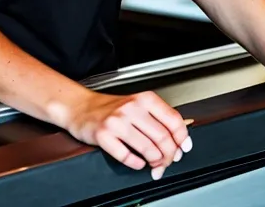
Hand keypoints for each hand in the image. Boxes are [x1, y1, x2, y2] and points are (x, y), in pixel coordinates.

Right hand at [67, 89, 192, 179]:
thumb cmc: (111, 108)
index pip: (173, 120)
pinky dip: (137, 164)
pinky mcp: (104, 136)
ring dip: (155, 162)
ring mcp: (117, 122)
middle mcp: (131, 108)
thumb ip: (158, 117)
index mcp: (144, 99)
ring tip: (154, 164)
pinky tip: (137, 162)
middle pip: (163, 138)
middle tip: (167, 161)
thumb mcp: (137, 104)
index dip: (182, 138)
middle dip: (169, 156)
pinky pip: (128, 157)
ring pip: (148, 149)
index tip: (184, 148)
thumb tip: (180, 139)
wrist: (81, 107)